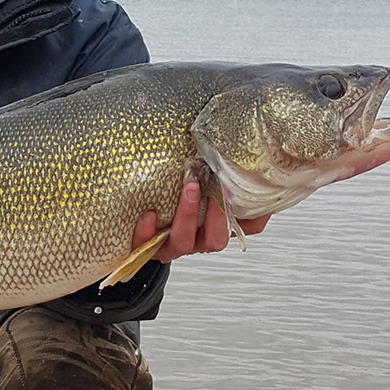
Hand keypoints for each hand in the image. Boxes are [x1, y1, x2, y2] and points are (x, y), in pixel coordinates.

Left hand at [131, 181, 269, 262]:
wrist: (137, 208)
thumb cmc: (173, 189)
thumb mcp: (202, 176)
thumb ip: (222, 168)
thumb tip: (250, 144)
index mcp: (215, 225)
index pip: (245, 228)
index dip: (252, 217)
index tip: (248, 192)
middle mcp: (196, 239)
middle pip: (215, 240)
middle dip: (217, 216)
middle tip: (216, 188)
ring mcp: (170, 245)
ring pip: (184, 242)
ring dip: (187, 216)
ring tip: (189, 189)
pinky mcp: (143, 246)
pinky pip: (146, 244)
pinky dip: (147, 230)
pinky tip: (148, 214)